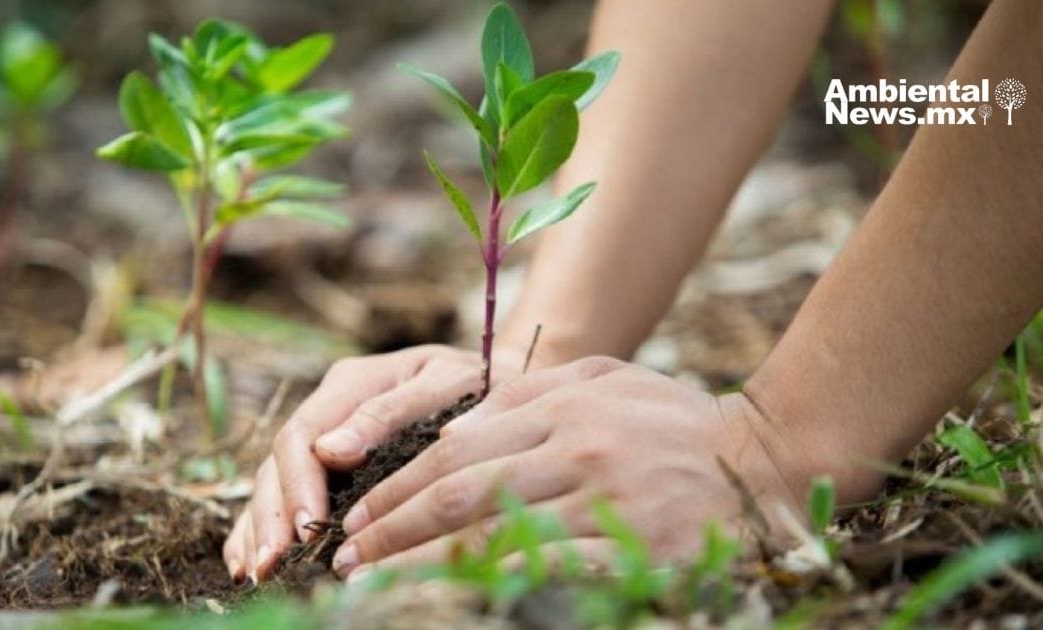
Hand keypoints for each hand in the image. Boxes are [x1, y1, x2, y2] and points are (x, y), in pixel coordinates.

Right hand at [223, 343, 523, 582]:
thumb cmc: (479, 384)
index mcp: (352, 382)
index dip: (299, 484)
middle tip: (272, 564)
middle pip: (280, 462)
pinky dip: (263, 526)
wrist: (501, 381)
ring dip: (260, 527)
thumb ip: (389, 413)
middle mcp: (330, 408)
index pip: (304, 435)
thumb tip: (331, 452)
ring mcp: (326, 434)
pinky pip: (285, 493)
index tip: (308, 527)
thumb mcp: (445, 385)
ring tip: (256, 572)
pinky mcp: (331, 462)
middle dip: (273, 515)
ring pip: (273, 480)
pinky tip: (249, 561)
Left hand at [329, 356, 815, 579]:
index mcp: (562, 402)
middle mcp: (577, 445)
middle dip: (391, 530)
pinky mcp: (637, 547)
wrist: (769, 459)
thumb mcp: (605, 380)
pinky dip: (492, 589)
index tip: (356, 517)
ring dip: (422, 568)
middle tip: (346, 560)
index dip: (397, 488)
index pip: (455, 449)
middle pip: (459, 493)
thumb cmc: (676, 420)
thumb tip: (453, 431)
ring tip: (374, 588)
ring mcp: (607, 497)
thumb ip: (530, 396)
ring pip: (492, 537)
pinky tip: (457, 603)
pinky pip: (549, 573)